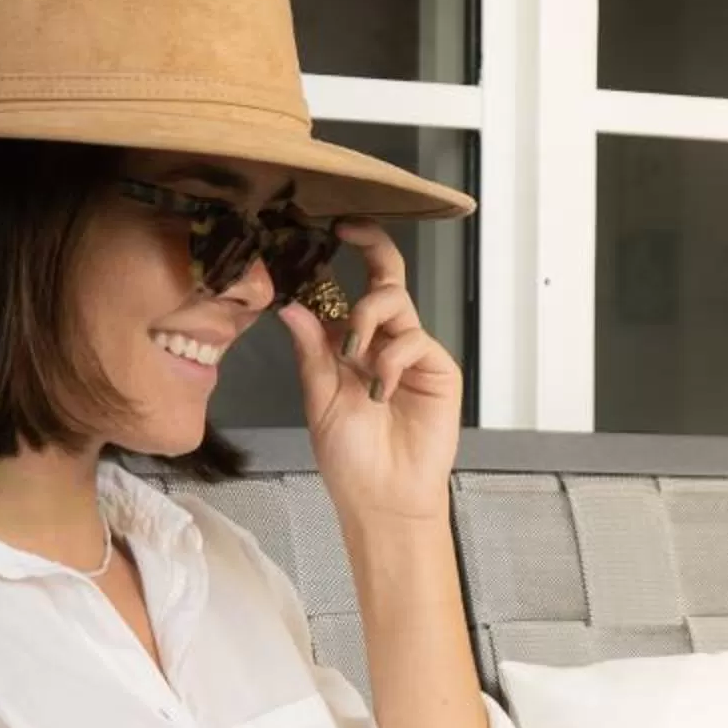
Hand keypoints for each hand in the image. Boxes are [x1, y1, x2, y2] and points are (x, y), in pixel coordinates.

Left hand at [278, 222, 462, 527]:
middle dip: (369, 249)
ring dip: (368, 316)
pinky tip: (381, 390)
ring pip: (395, 303)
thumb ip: (311, 351)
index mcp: (348, 345)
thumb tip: (291, 305)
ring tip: (355, 355)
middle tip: (348, 233)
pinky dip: (392, 359)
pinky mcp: (437, 368)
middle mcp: (382, 341)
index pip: (345, 289)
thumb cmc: (350, 457)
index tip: (327, 229)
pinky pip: (414, 340)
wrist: (383, 498)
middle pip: (384, 278)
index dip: (340, 257)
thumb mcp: (319, 399)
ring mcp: (411, 353)